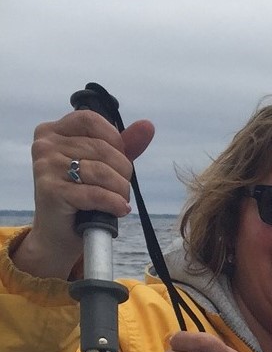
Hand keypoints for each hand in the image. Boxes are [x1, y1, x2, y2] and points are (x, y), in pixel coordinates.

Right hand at [14, 110, 153, 278]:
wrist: (59, 232)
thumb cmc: (81, 194)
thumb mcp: (104, 164)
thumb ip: (125, 144)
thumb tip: (147, 125)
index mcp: (53, 131)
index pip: (90, 119)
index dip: (114, 139)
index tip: (118, 159)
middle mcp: (44, 145)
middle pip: (102, 148)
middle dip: (123, 172)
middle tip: (122, 188)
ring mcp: (45, 167)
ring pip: (101, 171)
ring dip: (120, 190)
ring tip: (120, 200)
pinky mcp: (50, 191)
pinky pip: (95, 193)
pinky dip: (113, 203)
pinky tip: (119, 210)